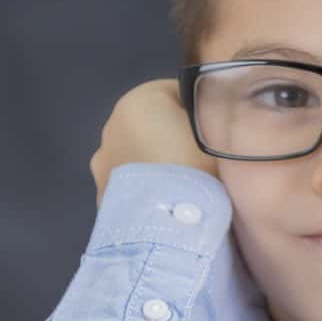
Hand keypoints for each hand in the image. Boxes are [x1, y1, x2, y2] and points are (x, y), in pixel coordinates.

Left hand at [90, 78, 218, 205]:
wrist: (166, 228)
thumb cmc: (196, 170)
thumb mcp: (220, 134)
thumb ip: (218, 119)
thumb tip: (216, 121)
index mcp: (139, 100)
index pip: (179, 92)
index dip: (203, 112)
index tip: (218, 135)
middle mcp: (112, 125)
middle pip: (155, 123)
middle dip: (176, 137)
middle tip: (206, 163)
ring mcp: (102, 162)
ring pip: (141, 154)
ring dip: (159, 163)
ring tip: (185, 187)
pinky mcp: (100, 194)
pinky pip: (131, 182)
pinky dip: (146, 187)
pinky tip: (166, 204)